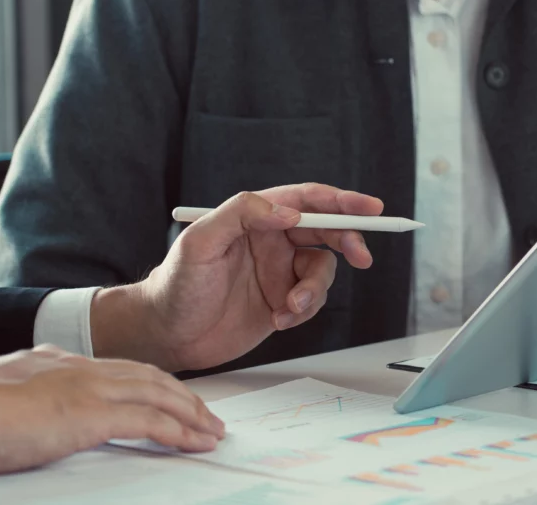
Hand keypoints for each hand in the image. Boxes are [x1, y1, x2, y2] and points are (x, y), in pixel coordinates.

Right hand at [0, 345, 223, 474]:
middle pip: (150, 377)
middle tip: (207, 416)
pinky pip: (151, 421)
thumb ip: (36, 398)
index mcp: (61, 360)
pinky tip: (196, 441)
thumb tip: (44, 414)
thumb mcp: (8, 395)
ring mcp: (91, 387)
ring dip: (191, 414)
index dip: (153, 383)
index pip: (121, 369)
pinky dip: (179, 431)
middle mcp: (82, 367)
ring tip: (212, 431)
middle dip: (183, 397)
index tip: (173, 397)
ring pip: (159, 395)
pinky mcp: (94, 413)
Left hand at [91, 183, 382, 370]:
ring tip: (289, 307)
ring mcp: (278, 272)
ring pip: (322, 271)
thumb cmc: (174, 284)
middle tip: (362, 257)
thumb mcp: (200, 242)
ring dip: (315, 290)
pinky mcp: (281, 302)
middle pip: (326, 231)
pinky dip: (303, 311)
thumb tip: (288, 211)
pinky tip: (277, 320)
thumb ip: (241, 214)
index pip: (307, 201)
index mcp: (255, 217)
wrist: (166, 335)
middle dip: (349, 241)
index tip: (370, 207)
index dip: (342, 201)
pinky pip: (311, 301)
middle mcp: (272, 240)